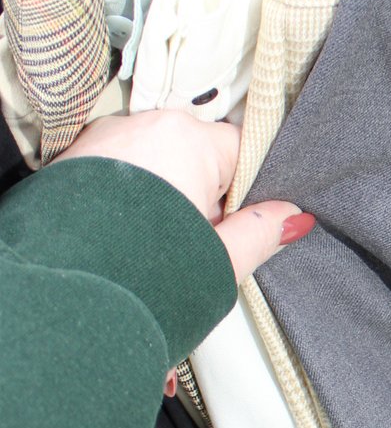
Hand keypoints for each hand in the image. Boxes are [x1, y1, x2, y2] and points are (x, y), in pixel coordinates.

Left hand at [58, 110, 313, 285]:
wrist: (60, 299)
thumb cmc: (137, 277)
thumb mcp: (218, 262)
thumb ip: (260, 233)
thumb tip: (292, 217)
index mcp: (187, 140)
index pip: (242, 151)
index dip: (245, 195)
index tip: (235, 227)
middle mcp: (143, 127)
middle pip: (196, 159)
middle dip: (200, 200)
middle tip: (194, 248)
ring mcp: (103, 141)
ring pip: (155, 167)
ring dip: (162, 202)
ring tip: (155, 251)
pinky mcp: (72, 163)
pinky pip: (117, 175)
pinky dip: (126, 204)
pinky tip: (125, 242)